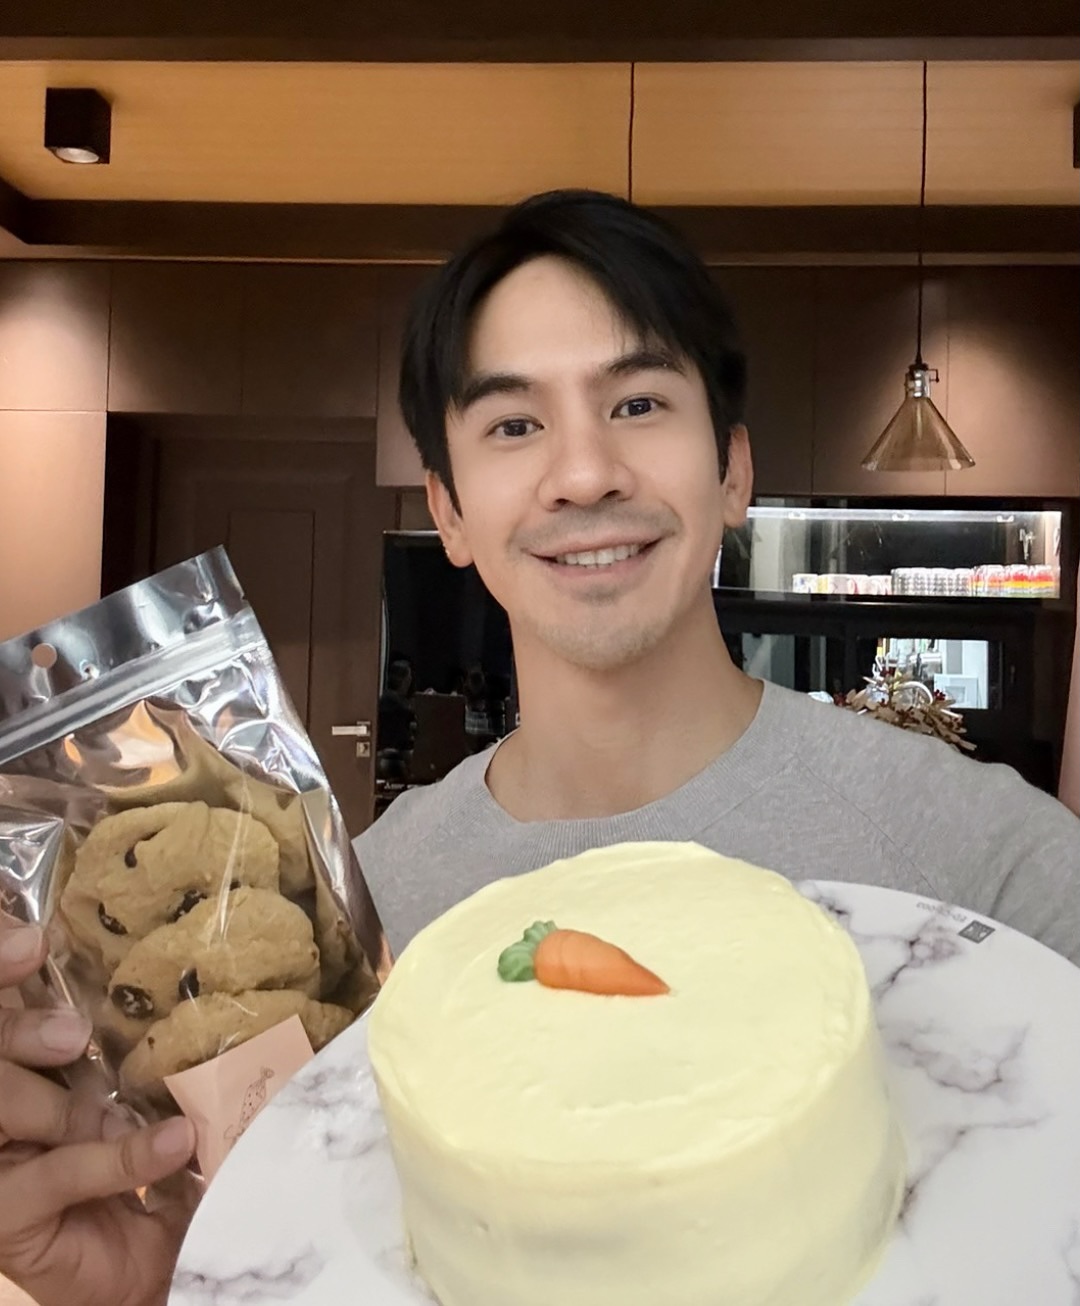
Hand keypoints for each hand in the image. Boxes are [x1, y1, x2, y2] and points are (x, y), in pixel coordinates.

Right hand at [0, 917, 196, 1305]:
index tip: (33, 940)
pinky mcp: (6, 1221)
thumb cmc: (159, 1163)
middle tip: (70, 1033)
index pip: (3, 1004)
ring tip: (114, 1104)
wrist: (162, 1265)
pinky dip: (115, 1156)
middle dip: (16, 1028)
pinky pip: (52, 1174)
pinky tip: (173, 1141)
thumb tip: (183, 980)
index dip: (2, 964)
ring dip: (59, 1101)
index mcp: (24, 1063)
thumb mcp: (157, 1088)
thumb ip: (147, 1044)